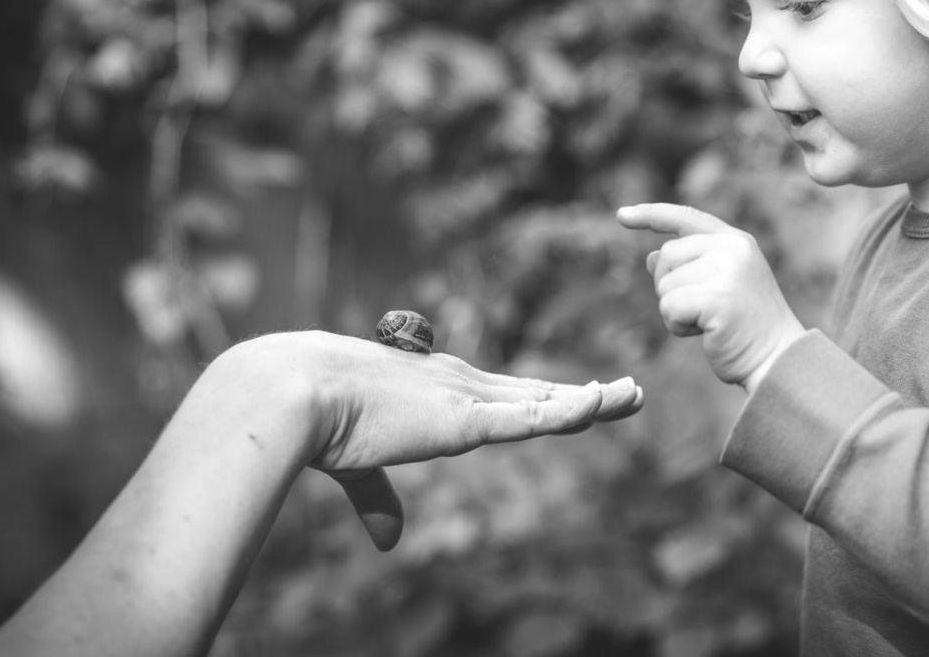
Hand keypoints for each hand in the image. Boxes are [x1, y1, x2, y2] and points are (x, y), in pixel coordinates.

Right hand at [219, 332, 642, 549]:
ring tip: (634, 394)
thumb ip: (378, 497)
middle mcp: (459, 386)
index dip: (541, 397)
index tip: (572, 397)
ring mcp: (466, 398)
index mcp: (436, 391)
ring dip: (595, 399)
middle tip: (625, 391)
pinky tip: (603, 403)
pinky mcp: (465, 416)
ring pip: (546, 400)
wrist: (294, 391)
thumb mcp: (359, 463)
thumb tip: (389, 543)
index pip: (504, 397)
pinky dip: (569, 409)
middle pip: (538, 393)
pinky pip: (529, 415)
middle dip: (583, 394)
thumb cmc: (318, 419)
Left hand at [617, 203, 805, 389]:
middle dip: (671, 287)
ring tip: (710, 323)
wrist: (779, 359)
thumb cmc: (746, 328)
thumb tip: (651, 257)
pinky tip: (706, 333)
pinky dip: (678, 326)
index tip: (622, 215)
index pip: (686, 217)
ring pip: (664, 285)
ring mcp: (726, 270)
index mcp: (736, 241)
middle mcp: (732, 248)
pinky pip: (669, 307)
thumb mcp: (718, 287)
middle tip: (704, 310)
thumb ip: (689, 267)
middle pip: (666, 256)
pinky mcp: (716, 297)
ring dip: (676, 311)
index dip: (651, 215)